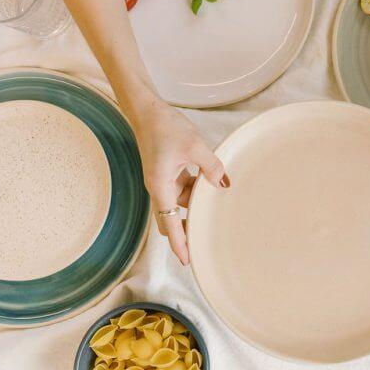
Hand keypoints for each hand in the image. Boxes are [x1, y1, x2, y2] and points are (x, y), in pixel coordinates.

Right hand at [131, 100, 228, 264]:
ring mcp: (162, 180)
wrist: (146, 110)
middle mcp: (158, 187)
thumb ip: (211, 166)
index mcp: (160, 186)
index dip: (179, 242)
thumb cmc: (165, 126)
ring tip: (215, 201)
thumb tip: (222, 183)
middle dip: (186, 230)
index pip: (169, 222)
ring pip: (180, 202)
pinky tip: (209, 181)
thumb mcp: (195, 146)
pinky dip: (194, 189)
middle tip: (205, 242)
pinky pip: (182, 188)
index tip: (186, 260)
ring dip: (195, 203)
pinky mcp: (166, 172)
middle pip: (172, 218)